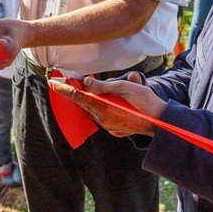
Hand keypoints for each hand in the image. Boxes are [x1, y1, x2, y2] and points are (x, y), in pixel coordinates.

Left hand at [48, 72, 164, 136]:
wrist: (160, 121)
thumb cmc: (145, 101)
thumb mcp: (125, 87)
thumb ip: (104, 86)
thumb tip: (86, 82)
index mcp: (103, 108)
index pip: (78, 96)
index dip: (64, 89)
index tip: (52, 82)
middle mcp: (102, 119)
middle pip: (84, 103)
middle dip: (76, 92)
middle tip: (65, 81)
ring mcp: (108, 126)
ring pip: (93, 110)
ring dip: (91, 99)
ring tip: (89, 88)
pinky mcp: (114, 129)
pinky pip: (102, 116)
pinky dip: (101, 107)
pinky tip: (108, 101)